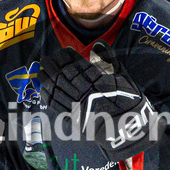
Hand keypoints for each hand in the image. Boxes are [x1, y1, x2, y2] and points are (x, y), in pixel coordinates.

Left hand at [39, 41, 163, 162]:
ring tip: (41, 71)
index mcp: (98, 82)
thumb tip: (98, 43)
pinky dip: (48, 97)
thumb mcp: (123, 77)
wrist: (128, 127)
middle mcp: (87, 93)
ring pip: (58, 90)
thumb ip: (109, 60)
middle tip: (46, 59)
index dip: (69, 57)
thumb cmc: (128, 100)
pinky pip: (57, 106)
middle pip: (64, 76)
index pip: (78, 65)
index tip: (64, 50)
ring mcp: (79, 107)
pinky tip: (44, 89)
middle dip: (53, 66)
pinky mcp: (75, 118)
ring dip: (47, 79)